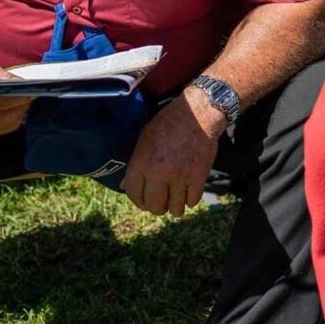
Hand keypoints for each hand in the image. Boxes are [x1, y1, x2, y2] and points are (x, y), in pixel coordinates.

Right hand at [0, 52, 30, 137]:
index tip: (31, 91)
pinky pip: (0, 128)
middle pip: (4, 118)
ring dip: (18, 113)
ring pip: (5, 125)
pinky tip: (15, 107)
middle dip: (20, 106)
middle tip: (31, 94)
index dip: (16, 98)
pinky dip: (11, 118)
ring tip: (24, 99)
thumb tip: (17, 81)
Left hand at [120, 89, 224, 216]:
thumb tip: (125, 185)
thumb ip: (135, 163)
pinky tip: (187, 193)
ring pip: (175, 208)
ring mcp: (180, 177)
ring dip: (174, 207)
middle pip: (154, 206)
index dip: (137, 201)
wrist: (199, 115)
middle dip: (156, 207)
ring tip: (174, 202)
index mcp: (142, 163)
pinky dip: (189, 200)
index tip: (143, 201)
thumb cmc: (168, 124)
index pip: (134, 194)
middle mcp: (159, 173)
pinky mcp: (198, 178)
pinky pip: (192, 201)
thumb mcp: (144, 139)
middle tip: (160, 203)